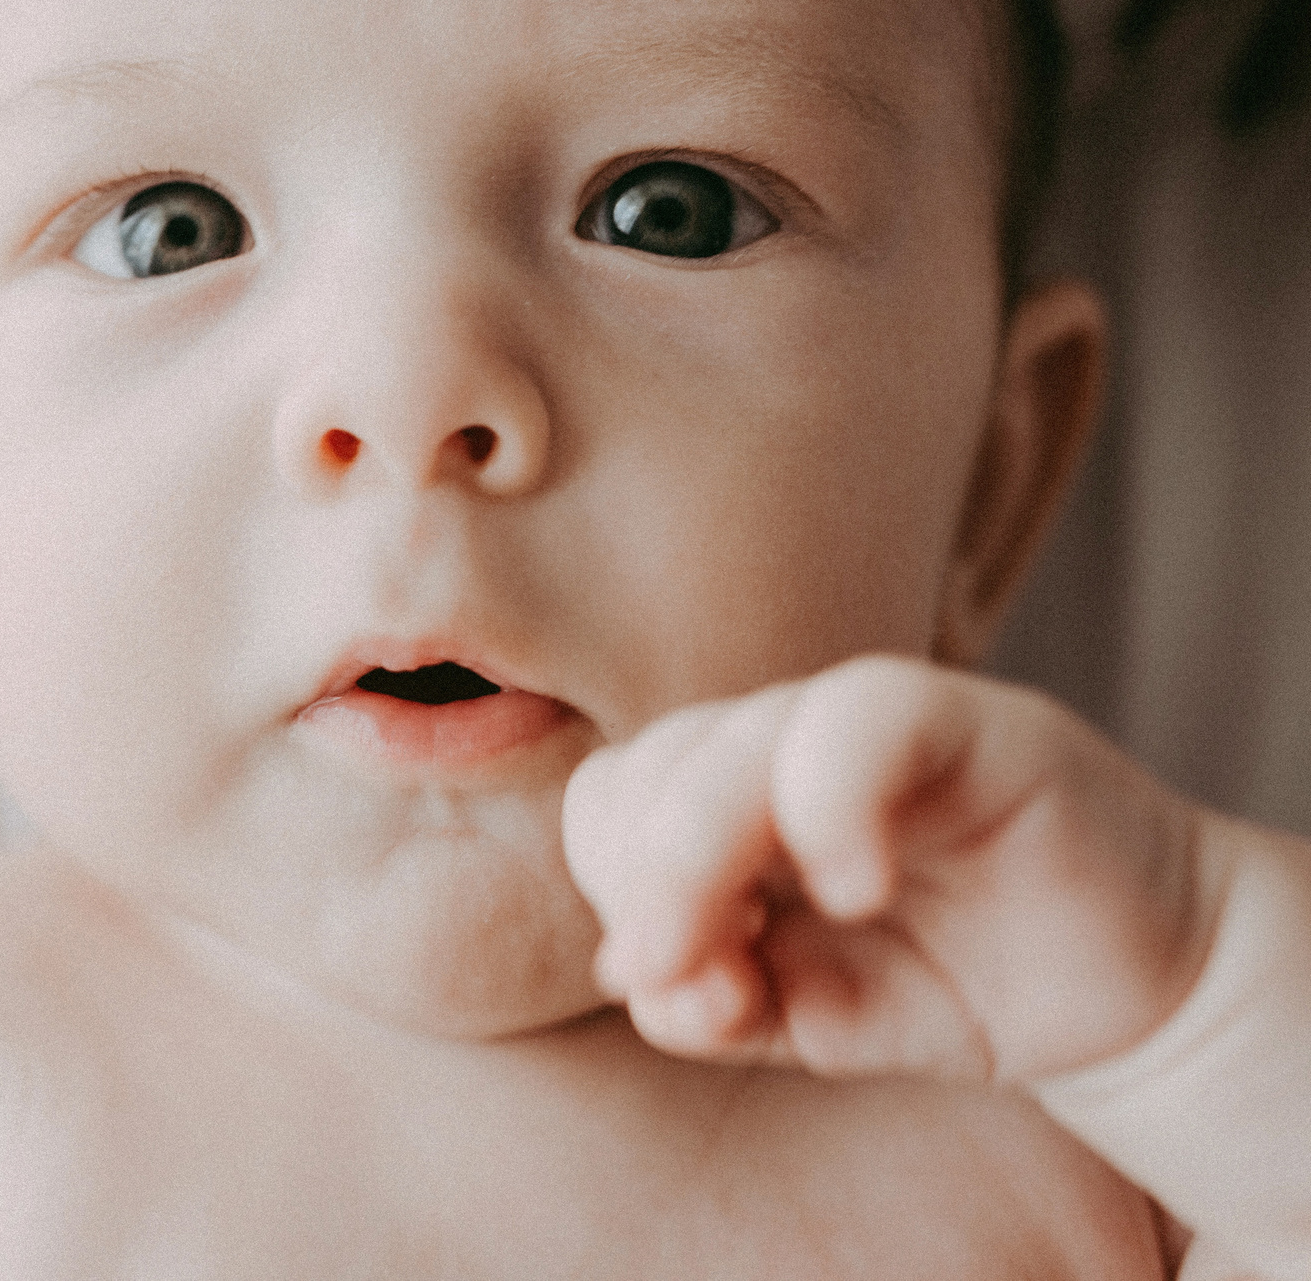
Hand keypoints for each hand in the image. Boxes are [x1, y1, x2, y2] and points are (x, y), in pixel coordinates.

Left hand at [561, 656, 1220, 1085]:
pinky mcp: (967, 719)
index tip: (668, 986)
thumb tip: (632, 973)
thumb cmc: (947, 984)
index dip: (613, 892)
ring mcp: (865, 720)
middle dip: (652, 890)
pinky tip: (856, 893)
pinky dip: (829, 807)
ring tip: (766, 963)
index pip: (608, 807)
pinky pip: (858, 719)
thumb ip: (716, 1002)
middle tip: (715, 989)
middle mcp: (777, 740)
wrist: (1129, 992)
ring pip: (731, 741)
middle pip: (648, 770)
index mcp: (718, 795)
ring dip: (711, 859)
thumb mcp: (809, 1018)